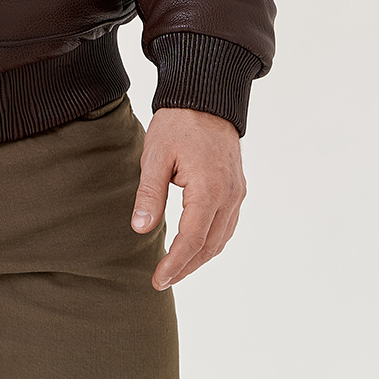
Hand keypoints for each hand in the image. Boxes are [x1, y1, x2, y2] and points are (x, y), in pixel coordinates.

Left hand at [130, 107, 246, 289]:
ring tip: (175, 268)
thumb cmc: (178, 124)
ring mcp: (237, 193)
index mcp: (209, 190)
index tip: (158, 280)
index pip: (192, 240)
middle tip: (162, 280)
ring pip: (221, 239)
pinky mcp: (237, 188)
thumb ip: (150, 194)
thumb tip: (142, 229)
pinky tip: (194, 245)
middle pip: (209, 246)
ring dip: (199, 257)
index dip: (175, 264)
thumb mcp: (155, 156)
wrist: (206, 98)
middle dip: (186, 267)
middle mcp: (229, 196)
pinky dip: (211, 241)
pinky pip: (227, 225)